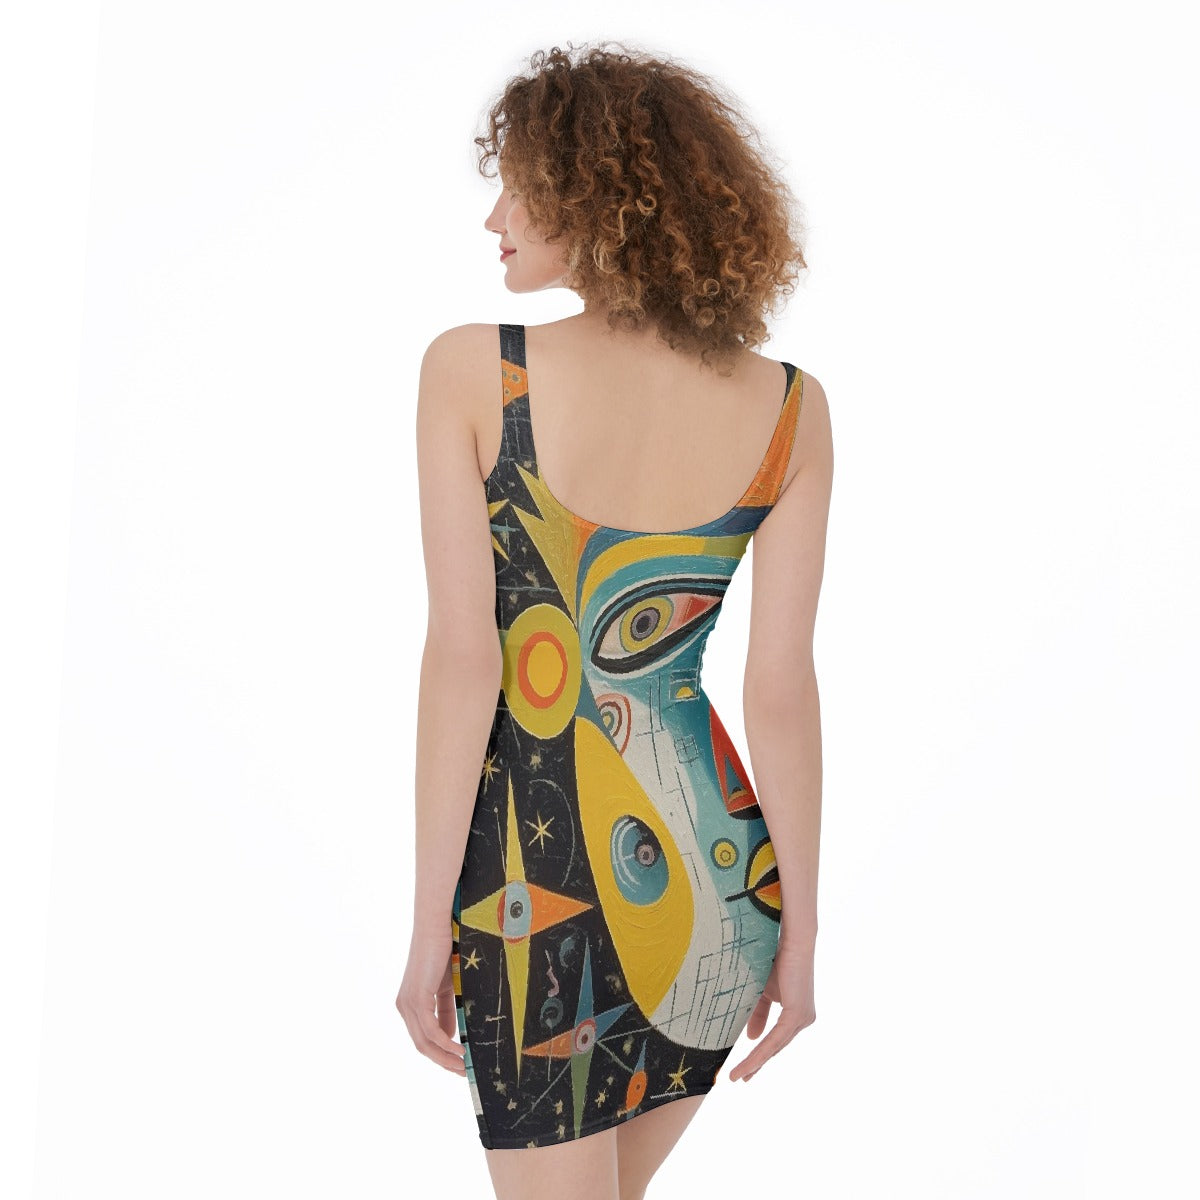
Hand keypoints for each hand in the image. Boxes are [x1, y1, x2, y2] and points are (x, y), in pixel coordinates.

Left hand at [395, 928, 466, 1075]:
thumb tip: (453, 1035)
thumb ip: (446, 1011)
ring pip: (425, 1042)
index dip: (441, 1055)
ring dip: (446, 1058)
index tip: (459, 1064)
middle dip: (443, 1062)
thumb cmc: (442, 951)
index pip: (424, 1039)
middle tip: (463, 1072)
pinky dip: (446, 1044)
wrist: (436, 927)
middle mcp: (405, 1007)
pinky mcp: (417, 998)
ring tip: (464, 1066)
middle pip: (422, 1046)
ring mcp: (408, 1004)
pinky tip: (461, 1049)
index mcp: (410, 1005)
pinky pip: (431, 1031)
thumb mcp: (446, 987)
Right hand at [728, 935, 815, 1081]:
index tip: (745, 1070)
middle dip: (757, 1064)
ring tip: (738, 1075)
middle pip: (776, 1047)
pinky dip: (761, 1052)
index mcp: (797, 1014)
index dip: (760, 1055)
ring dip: (756, 1062)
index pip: (776, 1040)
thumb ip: (758, 1015)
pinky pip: (776, 1039)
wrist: (790, 942)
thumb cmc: (777, 961)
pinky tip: (750, 1062)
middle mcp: (803, 1019)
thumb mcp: (763, 992)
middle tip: (740, 1078)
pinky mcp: (797, 1015)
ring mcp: (802, 1019)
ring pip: (775, 1047)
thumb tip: (752, 1039)